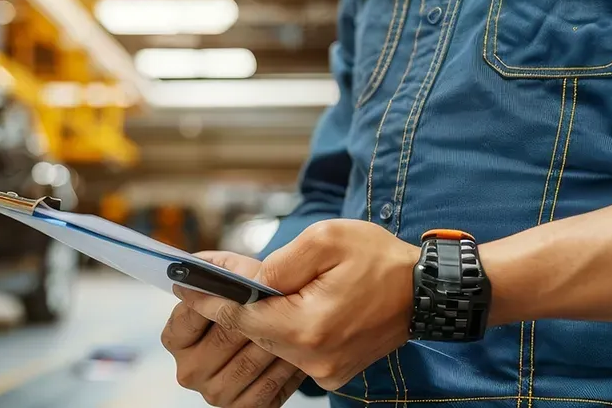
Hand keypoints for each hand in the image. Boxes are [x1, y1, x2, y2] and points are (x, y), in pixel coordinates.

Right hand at [162, 252, 308, 407]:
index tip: (237, 285)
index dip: (213, 299)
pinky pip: (269, 386)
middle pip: (224, 337)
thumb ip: (214, 269)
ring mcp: (214, 394)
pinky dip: (287, 367)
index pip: (186, 318)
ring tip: (294, 323)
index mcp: (176, 340)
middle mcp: (189, 371)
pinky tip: (298, 350)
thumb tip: (192, 266)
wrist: (279, 338)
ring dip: (277, 341)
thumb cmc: (250, 304)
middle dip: (254, 317)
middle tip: (278, 300)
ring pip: (249, 362)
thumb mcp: (232, 278)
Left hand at [176, 220, 420, 389]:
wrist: (430, 291)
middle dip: (232, 304)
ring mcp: (325, 370)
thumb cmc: (380, 259)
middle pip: (253, 331)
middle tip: (206, 280)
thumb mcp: (326, 240)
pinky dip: (284, 328)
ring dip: (260, 316)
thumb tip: (239, 278)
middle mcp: (314, 358)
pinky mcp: (334, 371)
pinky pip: (294, 349)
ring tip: (249, 287)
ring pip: (272, 342)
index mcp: (308, 327)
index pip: (240, 317)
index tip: (181, 285)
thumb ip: (277, 263)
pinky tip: (286, 305)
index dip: (208, 300)